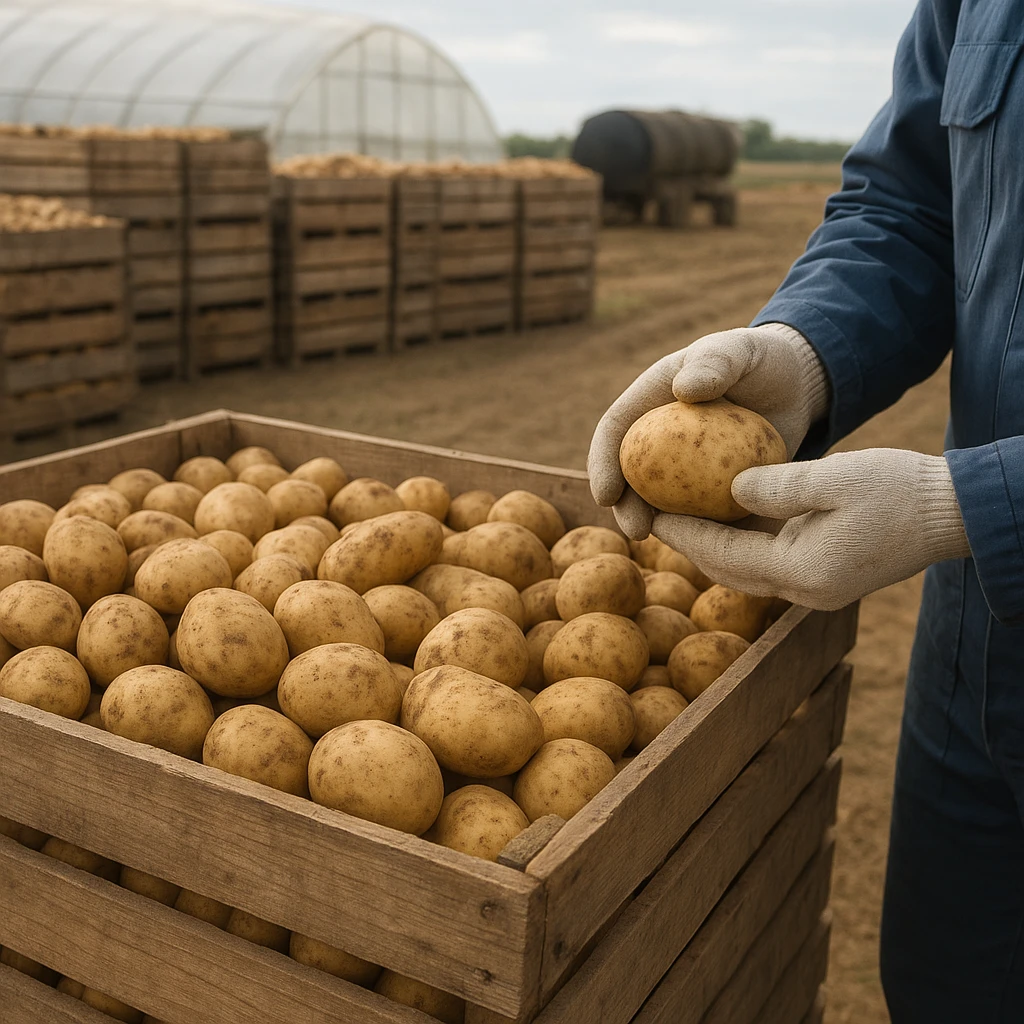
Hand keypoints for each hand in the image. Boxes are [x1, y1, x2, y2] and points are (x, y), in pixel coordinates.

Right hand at [588, 324, 828, 538]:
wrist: (798, 385)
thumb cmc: (761, 359)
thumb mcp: (739, 351)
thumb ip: (715, 361)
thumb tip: (684, 389)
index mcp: (650, 404)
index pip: (615, 432)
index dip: (603, 463)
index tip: (606, 494)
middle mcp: (660, 441)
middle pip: (630, 477)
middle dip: (625, 507)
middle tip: (636, 530)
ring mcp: (686, 469)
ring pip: (663, 503)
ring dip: (662, 526)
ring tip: (676, 544)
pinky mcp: (715, 490)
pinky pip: (703, 516)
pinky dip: (703, 532)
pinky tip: (715, 550)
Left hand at [651, 448, 970, 610]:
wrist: (952, 514)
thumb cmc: (896, 490)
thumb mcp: (831, 477)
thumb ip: (775, 486)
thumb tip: (730, 490)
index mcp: (801, 571)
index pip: (723, 556)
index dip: (684, 536)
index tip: (652, 516)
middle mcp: (805, 591)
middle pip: (729, 572)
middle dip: (691, 548)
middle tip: (657, 519)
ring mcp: (818, 590)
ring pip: (749, 572)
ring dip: (716, 549)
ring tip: (684, 519)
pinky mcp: (828, 580)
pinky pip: (771, 567)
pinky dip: (745, 547)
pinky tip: (729, 521)